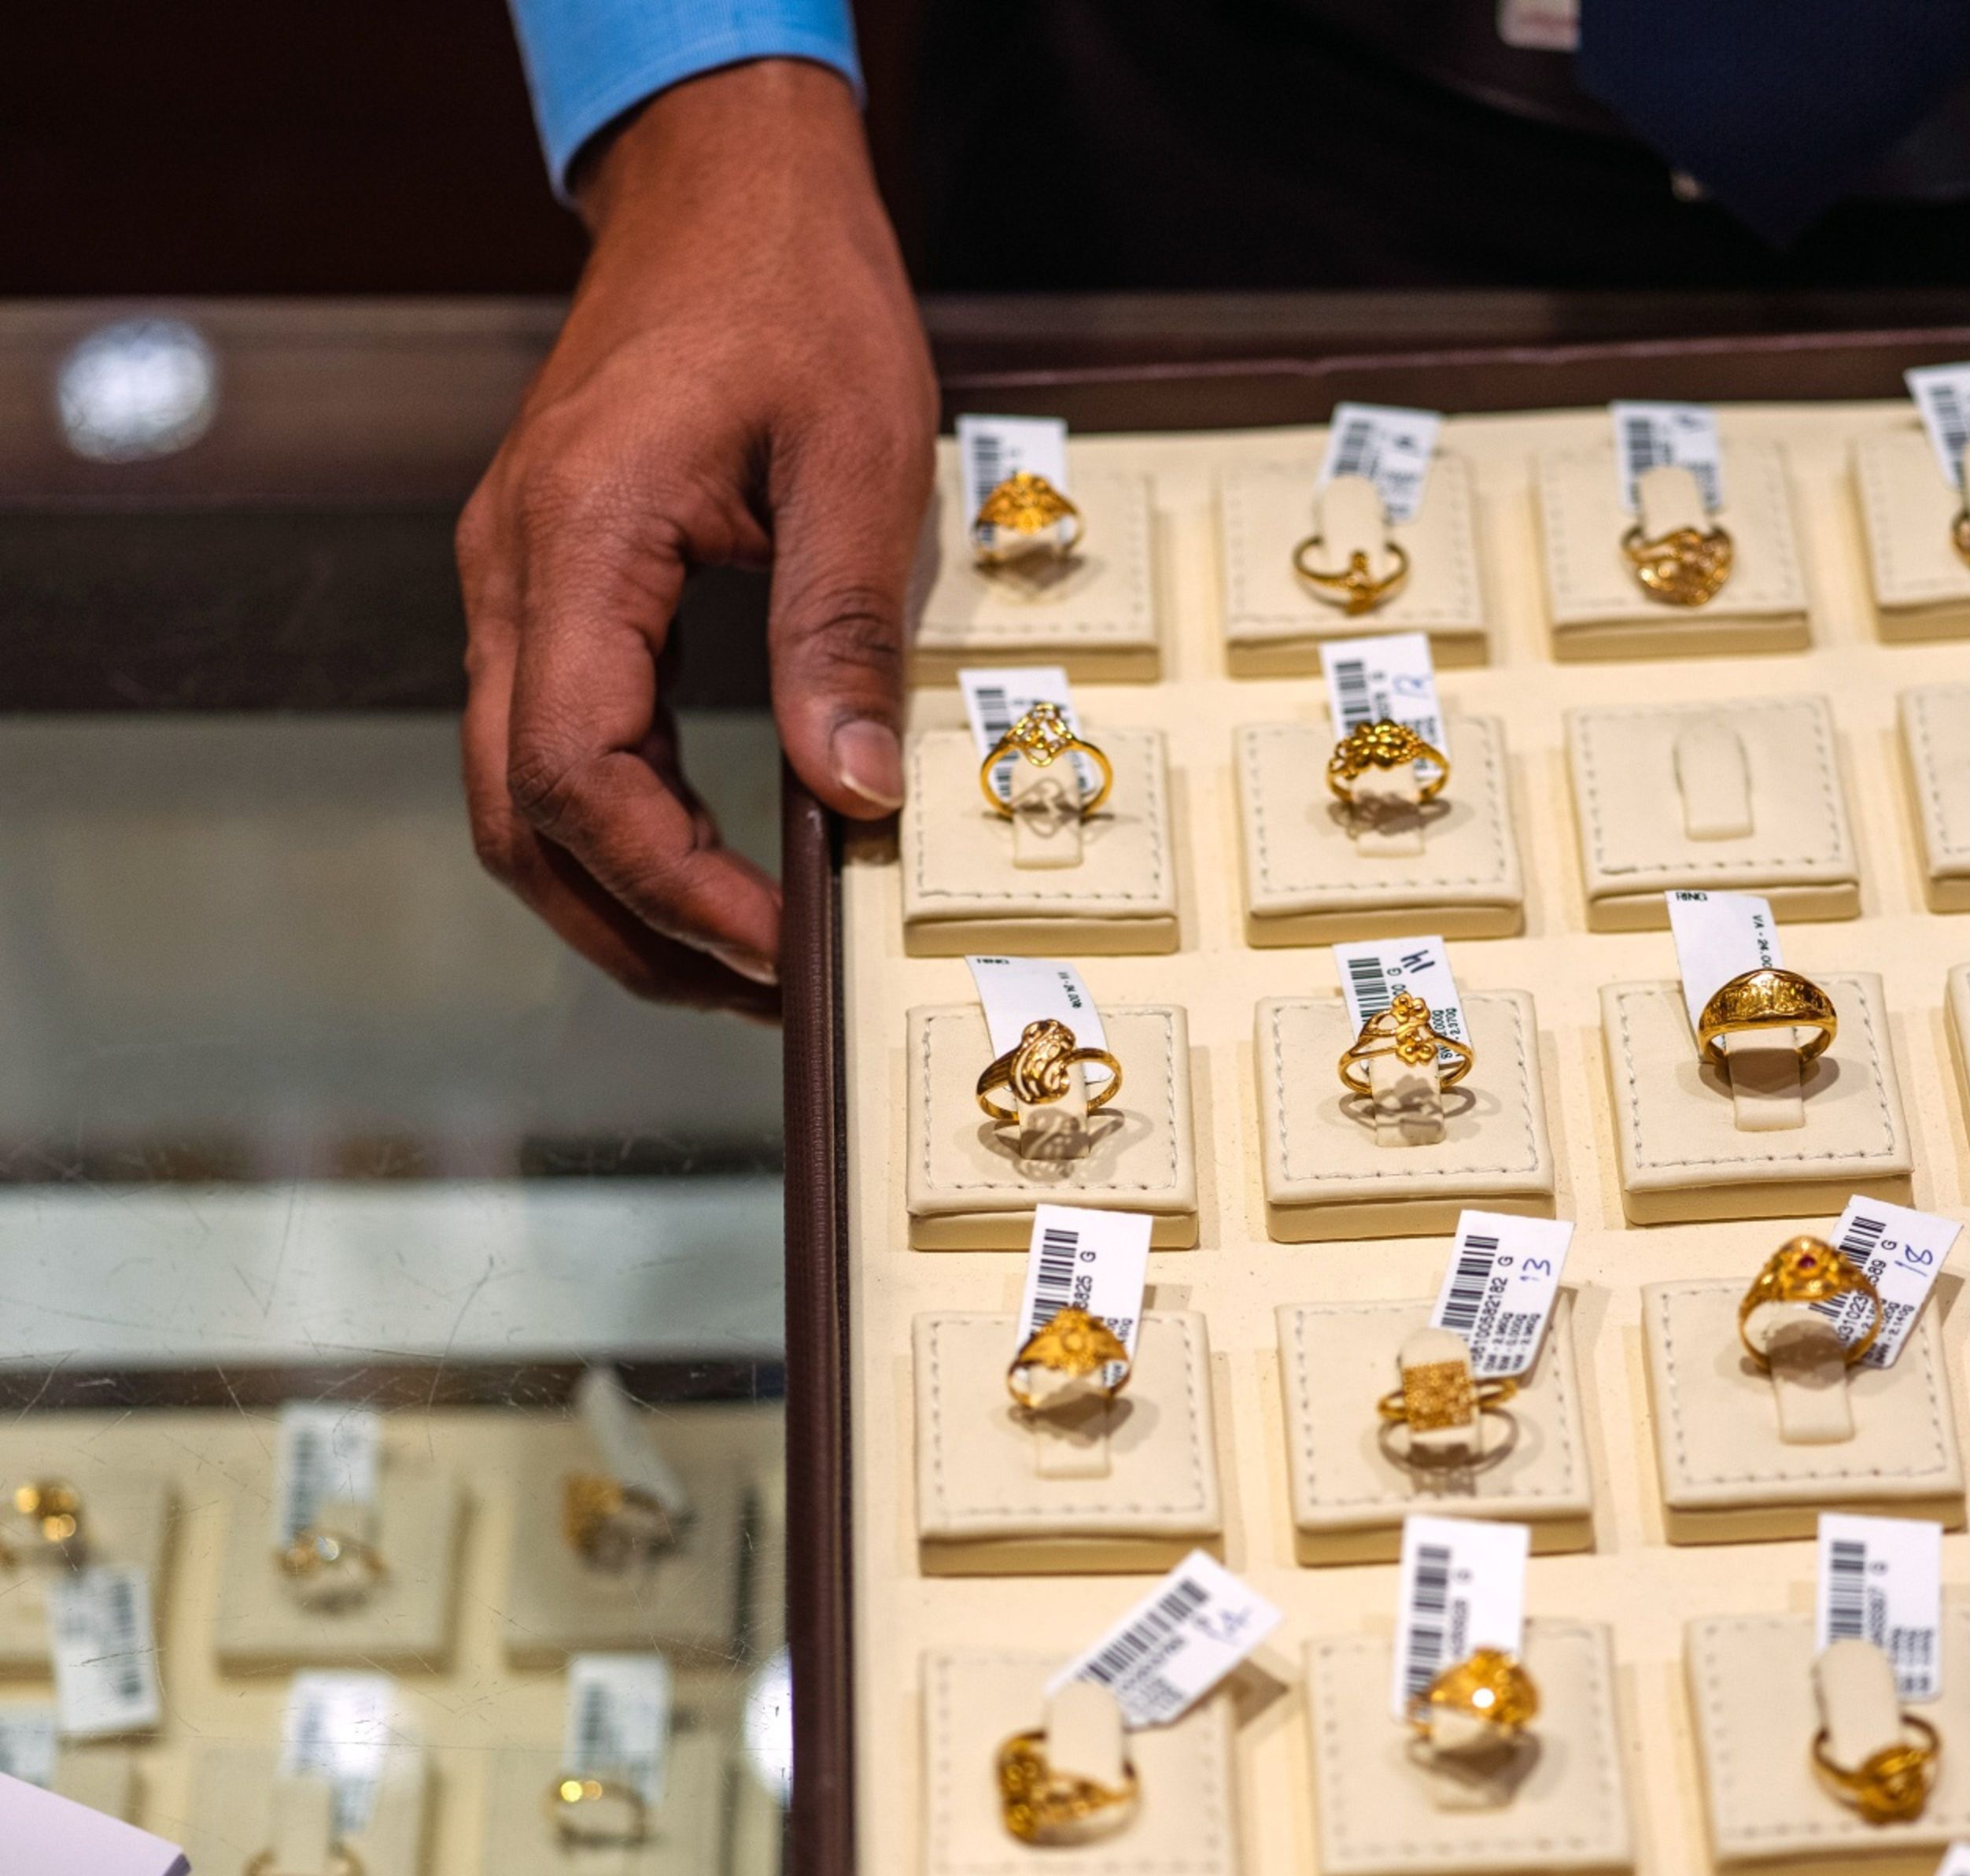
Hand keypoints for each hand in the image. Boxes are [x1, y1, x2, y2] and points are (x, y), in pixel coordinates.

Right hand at [457, 60, 934, 1012]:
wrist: (725, 191)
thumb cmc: (797, 297)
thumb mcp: (857, 456)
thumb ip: (841, 631)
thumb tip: (853, 794)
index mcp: (580, 539)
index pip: (580, 776)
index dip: (677, 887)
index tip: (779, 947)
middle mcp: (514, 573)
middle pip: (522, 818)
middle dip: (637, 929)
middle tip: (763, 992)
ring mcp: (518, 583)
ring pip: (520, 798)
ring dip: (621, 897)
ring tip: (746, 957)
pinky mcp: (551, 587)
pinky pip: (556, 740)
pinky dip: (624, 827)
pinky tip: (716, 864)